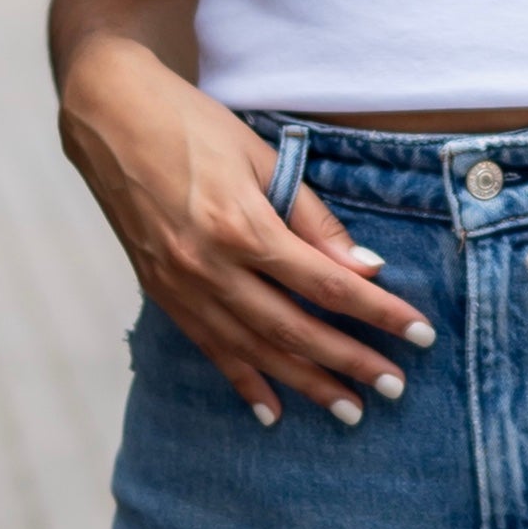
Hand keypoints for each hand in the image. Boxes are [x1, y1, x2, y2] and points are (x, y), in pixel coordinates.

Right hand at [56, 37, 432, 425]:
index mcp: (241, 225)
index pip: (327, 283)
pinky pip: (209, 348)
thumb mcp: (261, 156)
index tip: (420, 335)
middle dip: (350, 362)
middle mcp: (209, 266)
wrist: (108, 115)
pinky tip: (271, 413)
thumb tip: (364, 268)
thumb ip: (312, 218)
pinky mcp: (160, 292)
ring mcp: (180, 285)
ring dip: (305, 384)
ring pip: (254, 350)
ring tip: (348, 411)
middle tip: (395, 387)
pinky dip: (243, 383)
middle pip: (294, 329)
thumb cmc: (191, 124)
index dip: (378, 313)